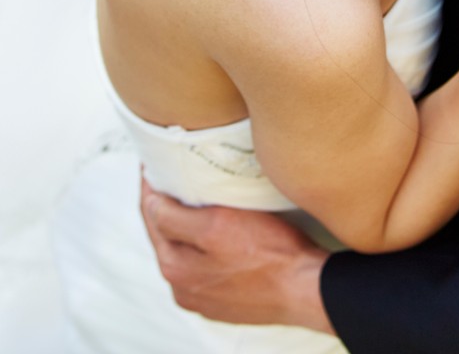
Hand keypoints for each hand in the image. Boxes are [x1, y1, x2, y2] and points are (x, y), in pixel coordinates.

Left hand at [140, 175, 333, 332]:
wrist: (308, 289)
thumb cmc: (269, 256)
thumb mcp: (216, 226)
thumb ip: (173, 218)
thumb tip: (151, 204)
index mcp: (174, 267)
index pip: (150, 215)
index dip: (152, 184)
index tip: (155, 160)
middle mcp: (184, 287)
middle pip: (167, 233)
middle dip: (169, 204)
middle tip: (176, 173)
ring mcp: (205, 296)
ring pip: (188, 249)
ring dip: (189, 225)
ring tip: (199, 197)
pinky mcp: (227, 299)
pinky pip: (208, 264)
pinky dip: (208, 245)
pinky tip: (222, 231)